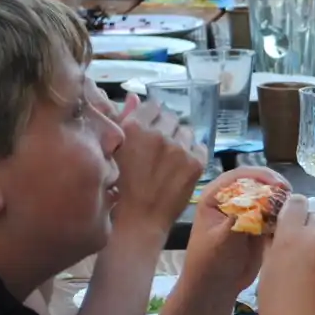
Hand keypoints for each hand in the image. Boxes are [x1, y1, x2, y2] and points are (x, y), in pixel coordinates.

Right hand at [110, 95, 205, 234]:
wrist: (139, 218)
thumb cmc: (120, 185)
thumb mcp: (114, 149)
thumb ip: (124, 120)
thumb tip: (134, 96)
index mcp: (134, 128)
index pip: (152, 106)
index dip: (152, 117)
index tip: (150, 129)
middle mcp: (159, 134)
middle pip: (171, 117)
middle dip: (166, 128)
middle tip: (159, 147)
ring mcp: (180, 148)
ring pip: (186, 131)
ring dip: (180, 140)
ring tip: (170, 158)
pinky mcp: (196, 162)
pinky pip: (200, 146)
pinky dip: (192, 153)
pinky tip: (180, 166)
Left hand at [186, 167, 290, 296]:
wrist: (217, 286)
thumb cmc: (210, 262)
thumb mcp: (221, 241)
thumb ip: (239, 221)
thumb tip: (257, 203)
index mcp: (215, 197)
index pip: (238, 175)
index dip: (259, 176)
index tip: (276, 184)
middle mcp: (232, 199)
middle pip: (257, 182)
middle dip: (274, 185)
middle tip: (288, 193)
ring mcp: (247, 211)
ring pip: (268, 196)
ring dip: (281, 199)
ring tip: (293, 207)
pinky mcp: (259, 224)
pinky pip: (275, 212)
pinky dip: (284, 213)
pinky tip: (291, 219)